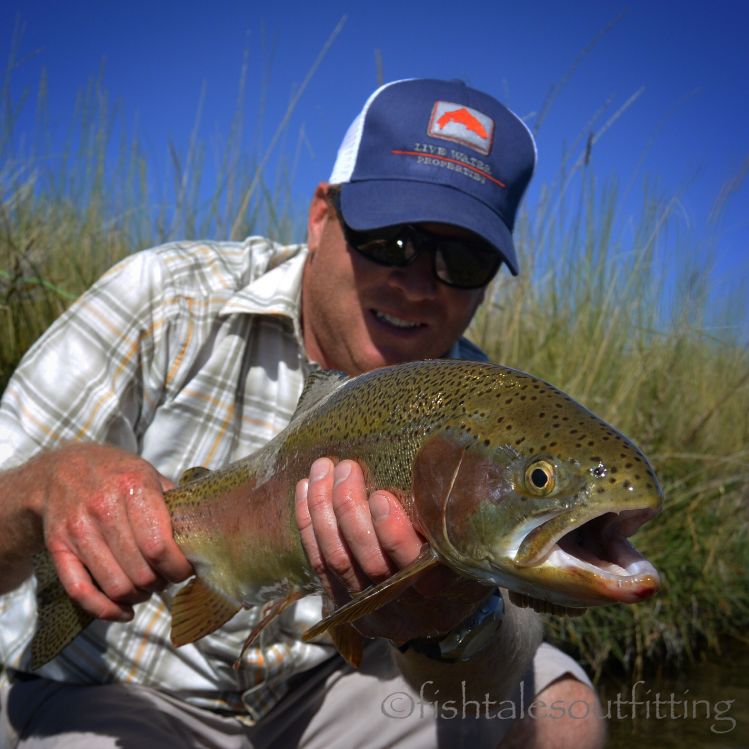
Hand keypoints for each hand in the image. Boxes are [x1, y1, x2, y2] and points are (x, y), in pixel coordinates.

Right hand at [32, 443, 192, 620]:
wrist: (60, 469)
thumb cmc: (116, 474)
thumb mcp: (149, 474)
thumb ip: (174, 502)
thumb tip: (203, 532)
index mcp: (134, 487)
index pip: (160, 546)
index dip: (178, 568)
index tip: (185, 570)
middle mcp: (104, 508)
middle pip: (140, 571)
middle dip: (160, 583)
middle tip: (166, 579)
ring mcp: (78, 529)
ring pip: (114, 585)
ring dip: (137, 596)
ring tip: (147, 588)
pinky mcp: (58, 548)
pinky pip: (81, 591)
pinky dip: (106, 610)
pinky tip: (124, 611)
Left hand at [295, 457, 492, 643]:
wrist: (438, 609)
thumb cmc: (458, 560)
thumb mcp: (469, 542)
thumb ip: (457, 518)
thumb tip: (447, 469)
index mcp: (440, 593)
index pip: (413, 568)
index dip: (392, 535)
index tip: (381, 496)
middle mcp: (402, 608)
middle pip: (366, 563)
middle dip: (349, 511)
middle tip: (347, 468)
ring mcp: (367, 610)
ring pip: (336, 562)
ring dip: (323, 511)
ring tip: (322, 469)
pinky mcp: (341, 605)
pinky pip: (317, 563)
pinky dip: (308, 524)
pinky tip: (306, 489)